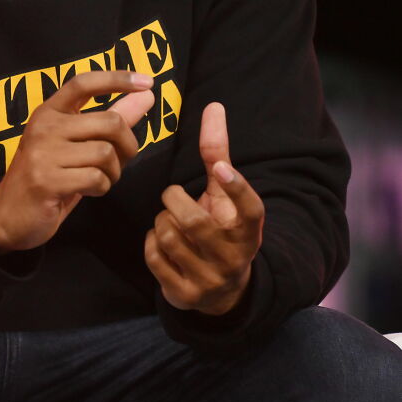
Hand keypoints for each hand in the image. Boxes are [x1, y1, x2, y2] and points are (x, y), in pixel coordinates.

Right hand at [0, 71, 154, 253]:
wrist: (9, 215)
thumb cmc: (51, 176)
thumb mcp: (79, 144)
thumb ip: (111, 118)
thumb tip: (147, 94)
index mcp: (50, 111)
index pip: (84, 83)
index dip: (117, 79)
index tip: (147, 82)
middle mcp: (44, 126)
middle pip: (109, 122)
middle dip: (127, 146)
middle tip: (118, 162)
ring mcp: (43, 153)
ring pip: (105, 153)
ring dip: (113, 172)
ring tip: (98, 179)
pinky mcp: (46, 181)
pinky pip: (95, 179)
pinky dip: (101, 188)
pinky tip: (87, 191)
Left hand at [144, 102, 264, 314]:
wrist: (222, 289)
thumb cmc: (220, 225)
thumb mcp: (223, 193)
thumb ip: (218, 152)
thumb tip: (214, 106)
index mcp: (248, 229)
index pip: (250, 208)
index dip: (237, 188)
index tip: (223, 169)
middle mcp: (234, 256)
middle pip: (193, 220)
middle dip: (173, 200)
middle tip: (173, 196)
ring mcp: (211, 279)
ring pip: (170, 236)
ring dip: (161, 221)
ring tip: (169, 220)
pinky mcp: (186, 295)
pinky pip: (155, 256)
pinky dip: (151, 242)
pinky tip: (161, 241)